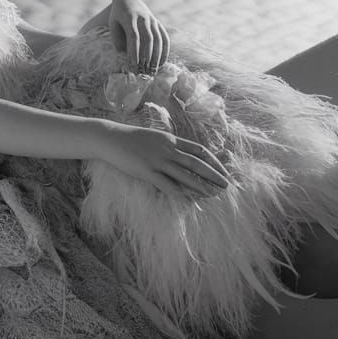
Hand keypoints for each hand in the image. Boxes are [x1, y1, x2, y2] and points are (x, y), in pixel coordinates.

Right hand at [96, 121, 228, 198]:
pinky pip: (167, 185)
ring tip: (212, 194)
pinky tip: (188, 201)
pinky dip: (179, 194)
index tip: (223, 170)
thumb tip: (179, 152)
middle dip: (213, 174)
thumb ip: (168, 144)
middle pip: (197, 163)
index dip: (213, 161)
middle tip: (226, 185)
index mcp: (171, 140)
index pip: (199, 150)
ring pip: (185, 175)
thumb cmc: (131, 138)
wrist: (111, 138)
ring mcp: (158, 160)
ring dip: (200, 186)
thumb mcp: (154, 137)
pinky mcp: (147, 171)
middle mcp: (168, 149)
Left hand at [109, 0, 169, 72]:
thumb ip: (117, 38)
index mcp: (129, 17)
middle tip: (143, 72)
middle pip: (147, 39)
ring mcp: (152, 20)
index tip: (133, 66)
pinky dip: (164, 51)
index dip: (134, 52)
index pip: (133, 37)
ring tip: (152, 71)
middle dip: (146, 57)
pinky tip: (162, 63)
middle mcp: (143, 18)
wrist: (128, 1)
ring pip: (158, 39)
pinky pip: (164, 38)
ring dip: (156, 56)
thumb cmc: (117, 17)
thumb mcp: (113, 24)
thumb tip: (123, 54)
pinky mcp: (158, 23)